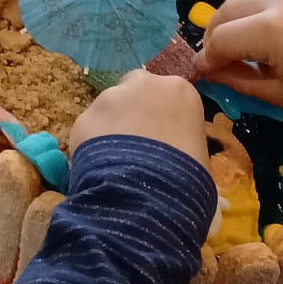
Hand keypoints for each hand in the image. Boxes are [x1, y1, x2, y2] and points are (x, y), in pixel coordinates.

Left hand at [71, 72, 207, 167]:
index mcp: (179, 90)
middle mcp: (143, 85)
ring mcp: (110, 98)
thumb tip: (172, 149)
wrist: (148, 198)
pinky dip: (91, 146)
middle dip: (133, 110)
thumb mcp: (198, 153)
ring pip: (108, 109)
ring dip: (110, 129)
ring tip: (115, 162)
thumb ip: (182, 137)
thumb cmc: (187, 179)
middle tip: (134, 144)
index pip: (168, 94)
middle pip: (134, 90)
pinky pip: (89, 131)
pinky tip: (98, 169)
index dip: (161, 115)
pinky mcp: (84, 118)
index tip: (160, 136)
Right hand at [195, 0, 282, 117]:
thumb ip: (239, 80)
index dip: (207, 58)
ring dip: (243, 17)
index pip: (220, 39)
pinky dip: (270, 6)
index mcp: (268, 29)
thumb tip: (211, 72)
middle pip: (229, 9)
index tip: (203, 71)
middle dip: (218, 32)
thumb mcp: (280, 94)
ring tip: (248, 40)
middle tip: (218, 55)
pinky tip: (279, 27)